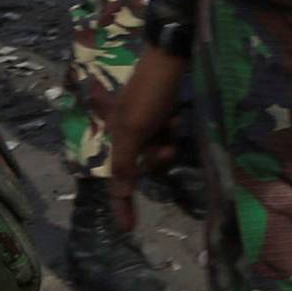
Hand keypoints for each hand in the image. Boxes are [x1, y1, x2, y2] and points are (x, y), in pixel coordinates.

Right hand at [107, 44, 187, 234]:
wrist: (169, 60)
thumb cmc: (149, 95)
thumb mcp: (134, 130)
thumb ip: (126, 162)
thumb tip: (120, 192)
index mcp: (116, 135)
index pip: (117, 179)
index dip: (121, 204)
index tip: (126, 230)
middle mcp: (127, 131)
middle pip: (142, 165)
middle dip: (156, 158)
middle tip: (167, 145)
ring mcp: (144, 123)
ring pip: (157, 152)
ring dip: (166, 142)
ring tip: (173, 123)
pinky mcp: (159, 114)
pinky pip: (166, 136)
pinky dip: (172, 129)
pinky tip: (175, 114)